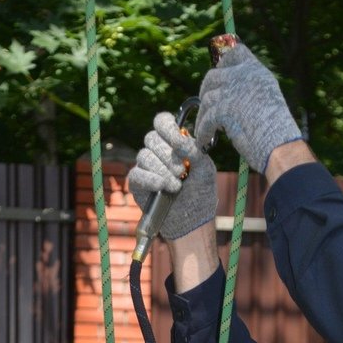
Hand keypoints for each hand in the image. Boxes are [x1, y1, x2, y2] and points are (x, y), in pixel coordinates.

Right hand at [128, 112, 216, 239]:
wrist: (193, 220)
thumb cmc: (200, 193)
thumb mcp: (205, 169)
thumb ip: (195, 151)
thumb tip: (180, 139)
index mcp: (173, 143)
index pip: (162, 122)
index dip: (166, 127)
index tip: (177, 140)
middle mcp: (157, 151)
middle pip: (152, 138)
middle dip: (168, 155)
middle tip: (181, 172)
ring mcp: (146, 166)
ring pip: (144, 156)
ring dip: (162, 171)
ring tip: (176, 186)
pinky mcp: (137, 183)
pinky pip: (137, 174)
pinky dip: (150, 179)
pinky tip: (162, 186)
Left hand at [195, 40, 301, 173]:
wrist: (280, 145)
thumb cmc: (278, 130)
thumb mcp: (269, 98)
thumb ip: (251, 89)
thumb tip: (231, 93)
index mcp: (256, 71)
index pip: (236, 53)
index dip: (224, 62)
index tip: (219, 72)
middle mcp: (243, 76)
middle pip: (213, 76)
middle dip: (206, 90)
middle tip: (204, 104)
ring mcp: (232, 92)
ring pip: (207, 100)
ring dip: (203, 116)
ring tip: (204, 130)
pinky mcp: (224, 110)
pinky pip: (206, 120)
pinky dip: (203, 132)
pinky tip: (203, 142)